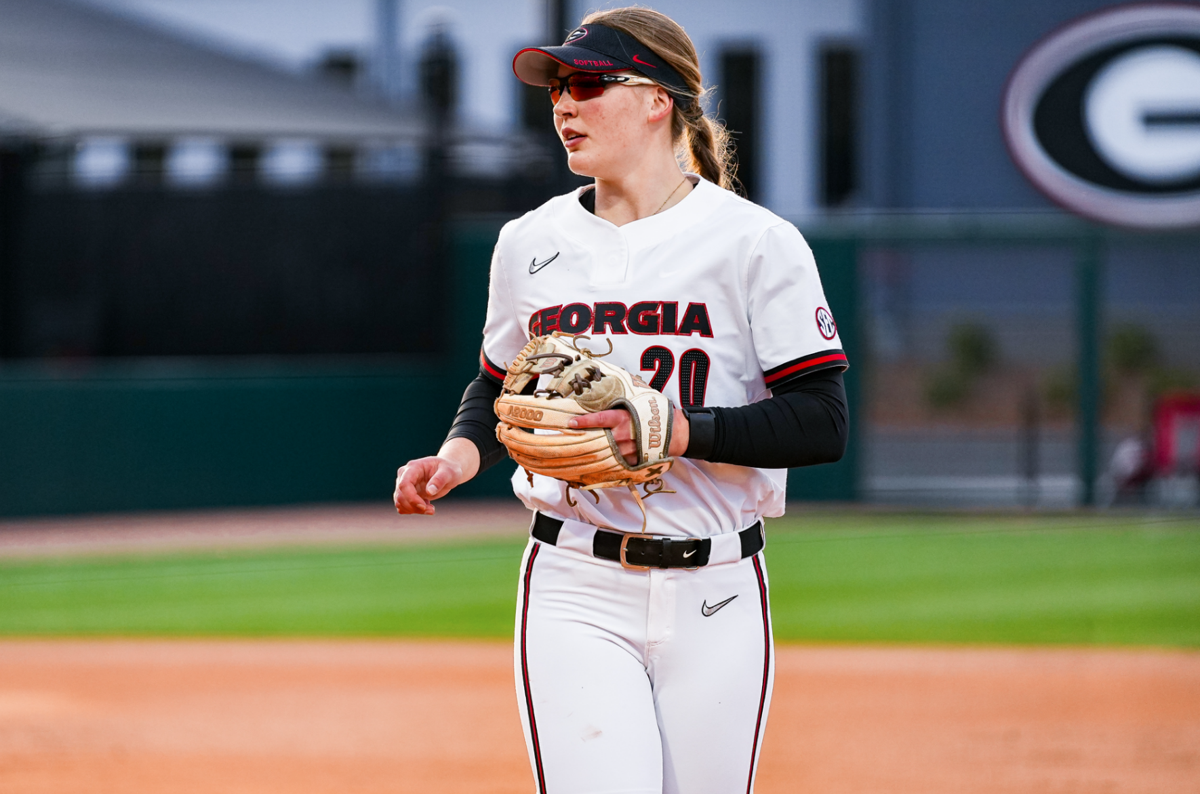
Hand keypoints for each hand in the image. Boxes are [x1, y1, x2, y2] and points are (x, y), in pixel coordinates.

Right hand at [393, 456, 463, 514]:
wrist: (447, 473)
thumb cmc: (449, 469)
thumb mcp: (449, 472)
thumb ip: (439, 480)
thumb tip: (429, 491)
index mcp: (413, 467)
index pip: (404, 484)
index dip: (411, 497)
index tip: (424, 506)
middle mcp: (404, 475)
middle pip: (400, 495)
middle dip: (415, 507)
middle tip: (432, 510)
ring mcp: (404, 485)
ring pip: (400, 503)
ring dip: (414, 510)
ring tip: (431, 508)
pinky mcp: (406, 494)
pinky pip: (402, 507)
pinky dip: (413, 510)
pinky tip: (426, 505)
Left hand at [568, 406, 689, 462]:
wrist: (674, 433)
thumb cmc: (656, 412)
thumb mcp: (640, 399)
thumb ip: (623, 395)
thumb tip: (608, 377)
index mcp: (623, 418)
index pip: (600, 419)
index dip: (584, 421)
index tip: (570, 423)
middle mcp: (622, 435)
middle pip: (596, 440)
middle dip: (580, 441)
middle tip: (561, 444)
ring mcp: (626, 451)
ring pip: (602, 454)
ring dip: (586, 456)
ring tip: (566, 461)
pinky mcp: (630, 462)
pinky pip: (612, 465)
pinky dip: (600, 467)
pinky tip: (585, 470)